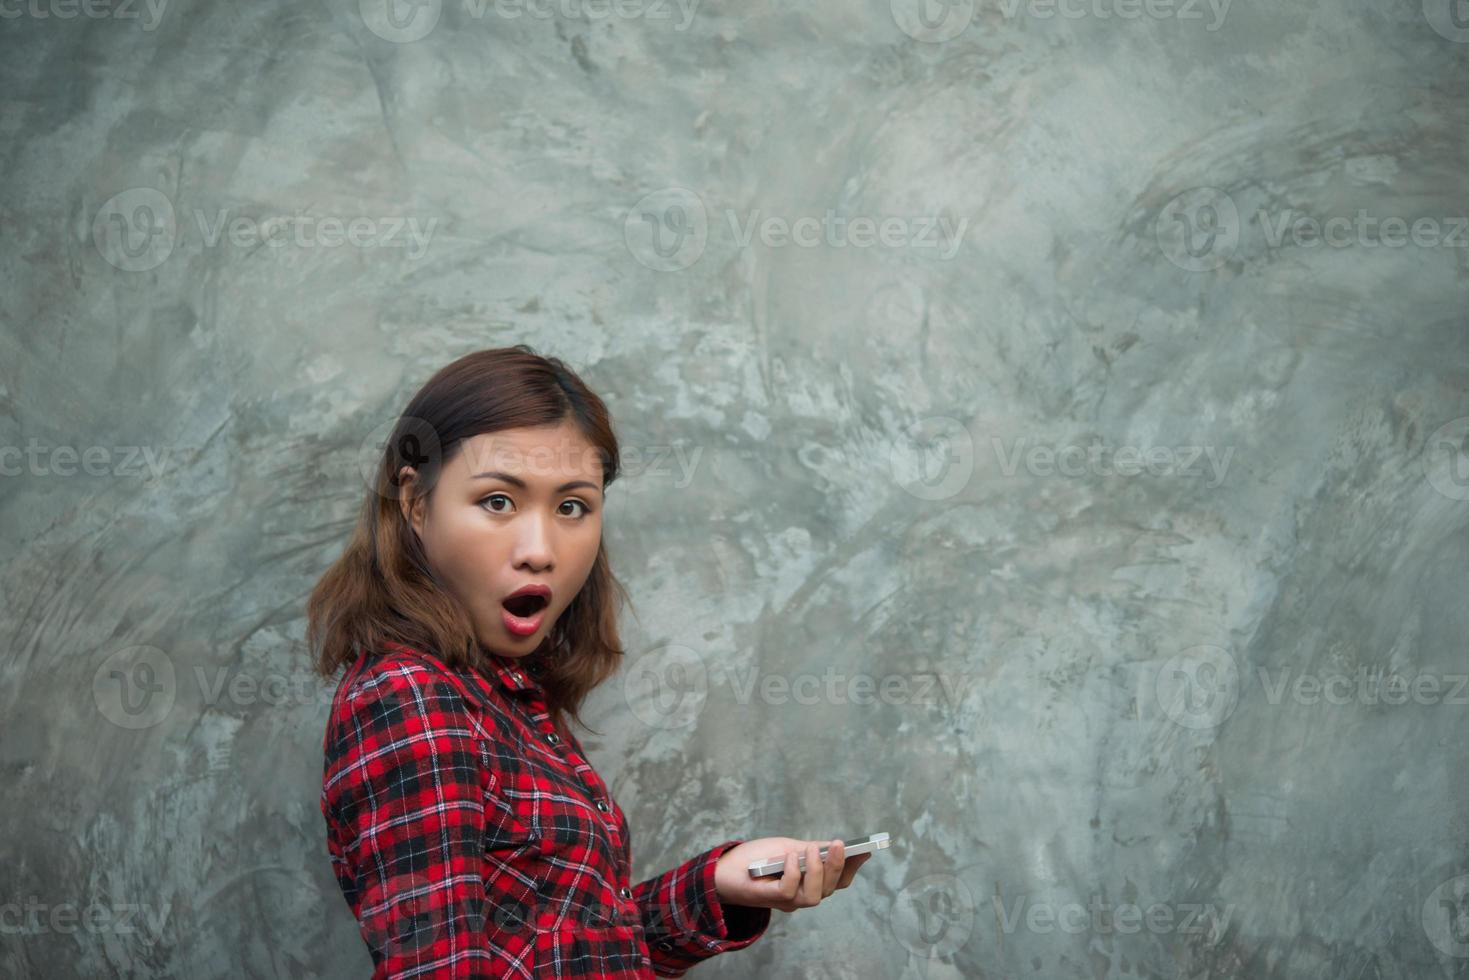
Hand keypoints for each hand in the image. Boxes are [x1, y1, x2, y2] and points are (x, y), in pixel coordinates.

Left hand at [713, 837, 871, 912]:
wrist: (726, 868)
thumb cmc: (759, 857)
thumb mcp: (790, 847)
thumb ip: (812, 850)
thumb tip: (838, 844)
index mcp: (811, 882)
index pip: (838, 880)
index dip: (852, 867)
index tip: (865, 850)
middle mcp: (802, 895)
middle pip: (829, 888)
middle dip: (837, 866)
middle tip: (840, 844)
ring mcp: (787, 900)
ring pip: (814, 896)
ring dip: (817, 871)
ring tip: (812, 850)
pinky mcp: (770, 898)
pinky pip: (788, 891)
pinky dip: (793, 873)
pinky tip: (791, 855)